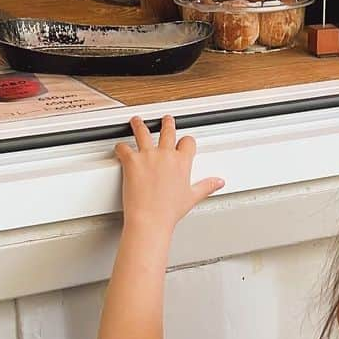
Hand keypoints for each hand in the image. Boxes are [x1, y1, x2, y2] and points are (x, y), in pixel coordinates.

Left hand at [115, 116, 224, 232]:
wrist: (150, 219)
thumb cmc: (169, 211)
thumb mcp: (192, 197)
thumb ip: (206, 186)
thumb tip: (218, 182)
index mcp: (182, 162)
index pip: (188, 142)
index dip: (186, 141)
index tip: (184, 142)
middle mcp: (166, 155)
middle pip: (167, 131)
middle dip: (167, 123)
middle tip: (166, 119)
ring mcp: (148, 156)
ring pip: (143, 132)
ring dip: (139, 125)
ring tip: (137, 121)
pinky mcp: (132, 161)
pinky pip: (123, 148)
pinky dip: (120, 147)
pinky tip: (119, 147)